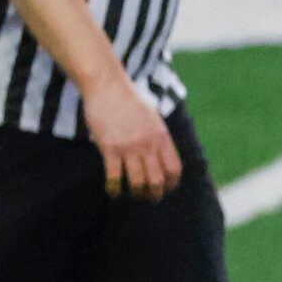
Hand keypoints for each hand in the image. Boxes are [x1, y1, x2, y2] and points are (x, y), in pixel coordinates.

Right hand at [84, 76, 180, 198]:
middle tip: (149, 197)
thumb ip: (158, 136)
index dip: (172, 183)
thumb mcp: (153, 117)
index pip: (174, 169)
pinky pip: (114, 177)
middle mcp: (148, 144)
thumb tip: (162, 153)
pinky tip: (113, 192)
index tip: (166, 188)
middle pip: (157, 180)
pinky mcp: (110, 148)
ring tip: (132, 194)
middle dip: (155, 193)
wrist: (107, 85)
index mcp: (161, 137)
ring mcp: (129, 147)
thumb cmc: (129, 99)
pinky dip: (114, 189)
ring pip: (137, 182)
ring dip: (136, 193)